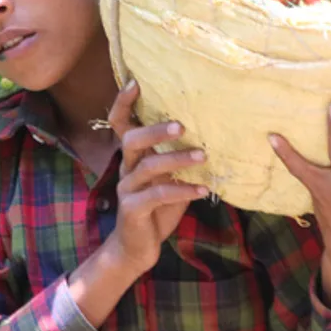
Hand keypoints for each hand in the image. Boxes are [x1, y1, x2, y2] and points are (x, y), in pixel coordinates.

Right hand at [105, 79, 208, 277]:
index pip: (120, 123)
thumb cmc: (157, 209)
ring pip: (148, 167)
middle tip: (182, 126)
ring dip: (177, 159)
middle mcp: (126, 168)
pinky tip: (203, 190)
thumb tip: (211, 134)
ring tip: (203, 156)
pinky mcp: (133, 209)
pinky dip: (183, 190)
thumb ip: (177, 160)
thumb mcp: (168, 180)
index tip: (136, 82)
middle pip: (132, 139)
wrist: (137, 248)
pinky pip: (158, 195)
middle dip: (157, 130)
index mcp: (133, 157)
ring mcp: (128, 189)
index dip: (124, 102)